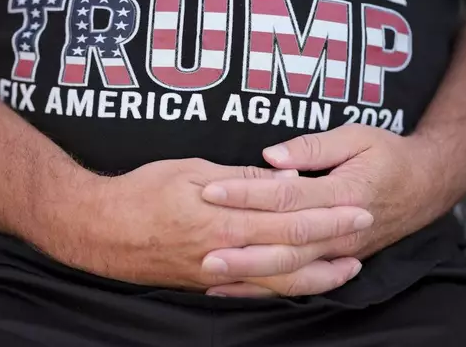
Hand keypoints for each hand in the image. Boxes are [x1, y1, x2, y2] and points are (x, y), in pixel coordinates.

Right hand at [34, 158, 372, 290]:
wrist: (100, 230)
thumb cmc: (141, 192)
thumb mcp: (190, 171)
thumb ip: (239, 179)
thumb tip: (280, 178)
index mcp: (226, 220)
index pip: (291, 219)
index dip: (329, 217)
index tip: (359, 209)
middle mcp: (227, 253)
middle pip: (293, 253)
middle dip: (333, 245)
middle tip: (365, 235)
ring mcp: (217, 275)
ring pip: (278, 281)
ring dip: (317, 276)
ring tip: (346, 269)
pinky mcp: (206, 284)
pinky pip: (253, 292)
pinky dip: (282, 290)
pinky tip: (298, 286)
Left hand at [202, 125, 444, 296]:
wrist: (426, 185)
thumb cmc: (388, 155)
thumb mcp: (357, 137)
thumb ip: (313, 146)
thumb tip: (271, 156)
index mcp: (342, 193)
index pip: (286, 196)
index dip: (247, 194)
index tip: (212, 191)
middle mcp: (339, 231)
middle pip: (285, 244)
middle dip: (242, 249)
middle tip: (203, 250)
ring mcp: (338, 252)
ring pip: (290, 270)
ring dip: (251, 275)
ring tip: (212, 276)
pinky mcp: (335, 261)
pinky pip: (298, 281)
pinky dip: (266, 288)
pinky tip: (237, 289)